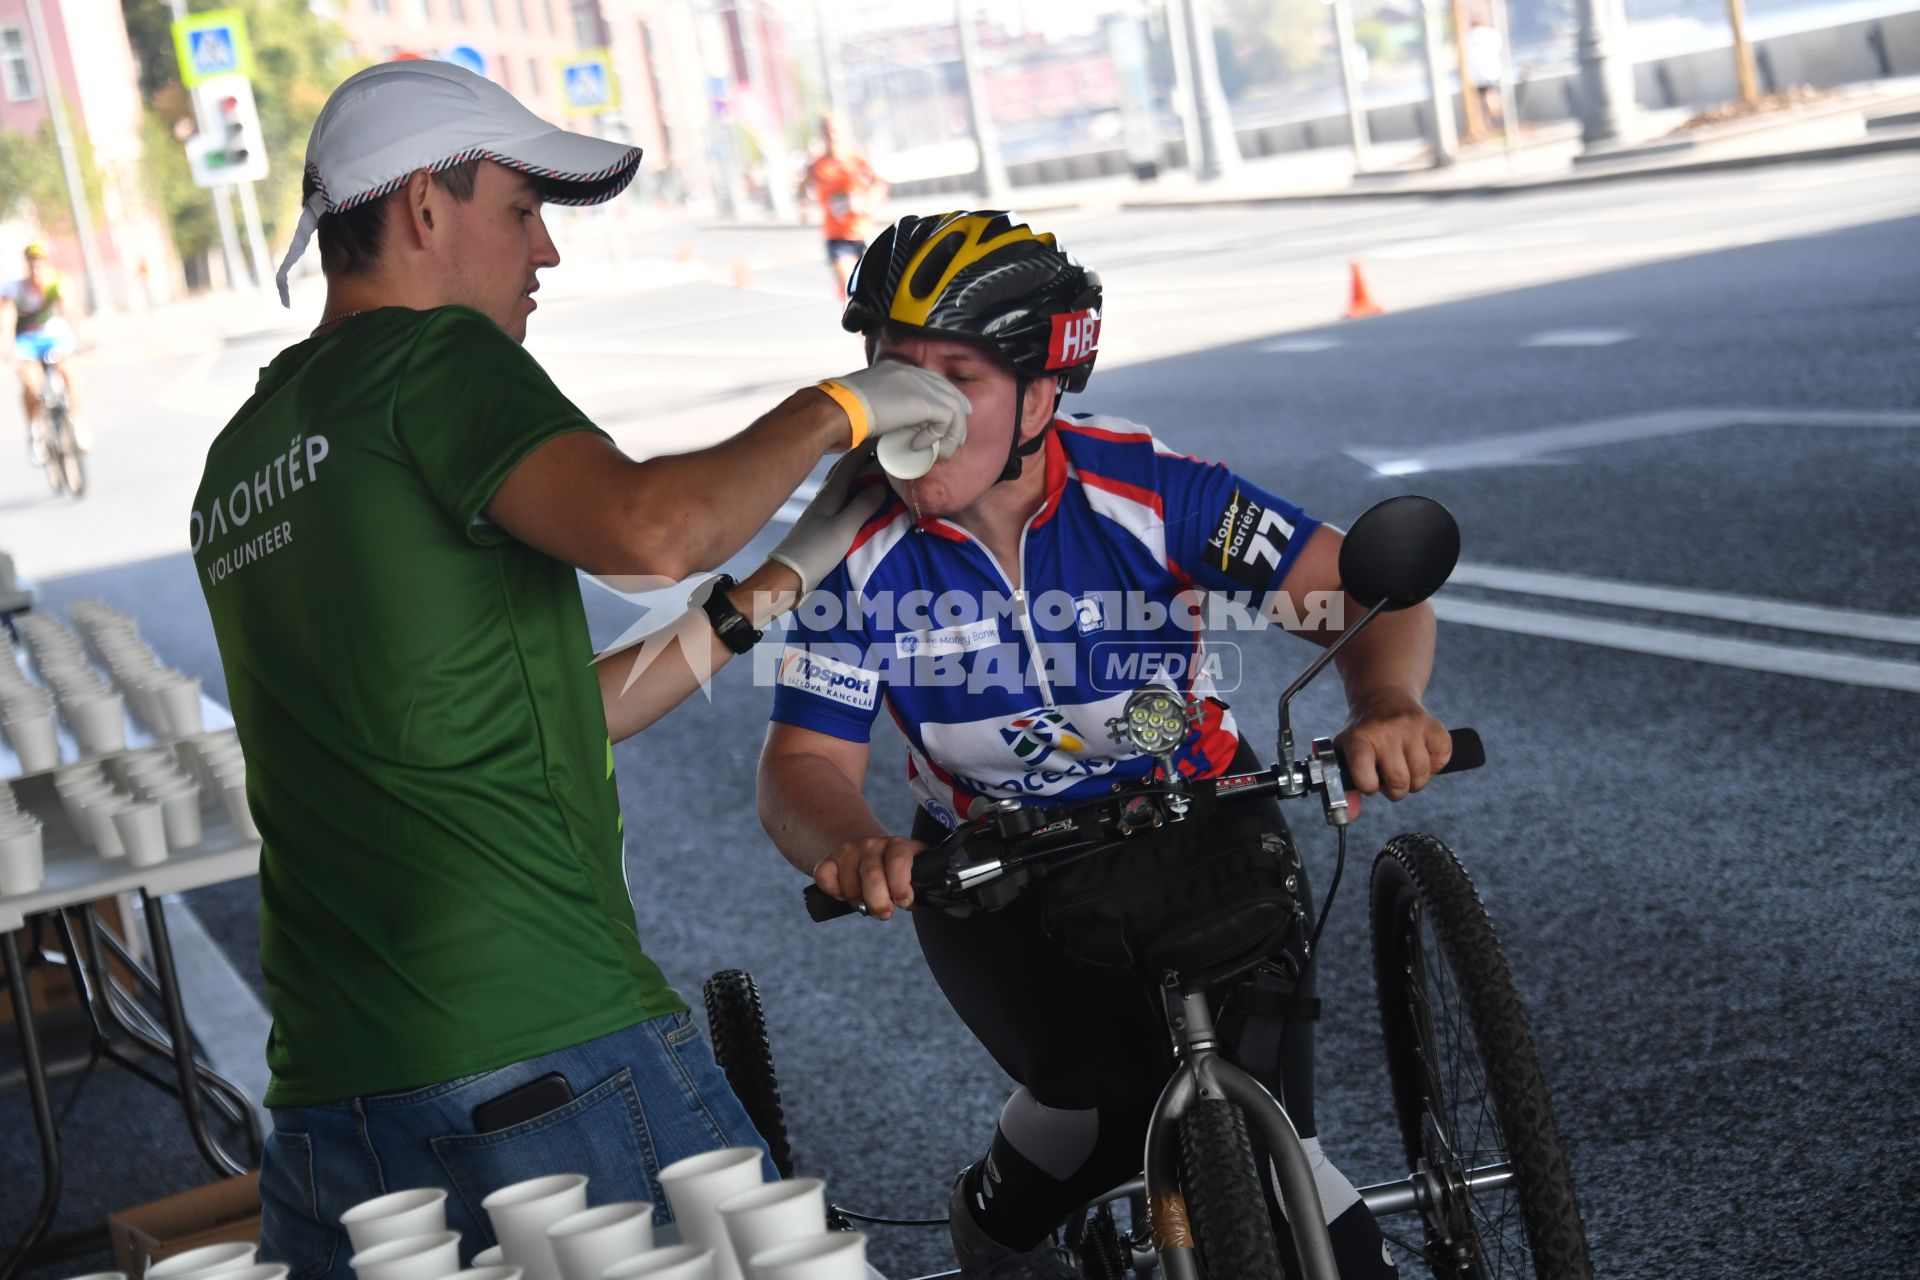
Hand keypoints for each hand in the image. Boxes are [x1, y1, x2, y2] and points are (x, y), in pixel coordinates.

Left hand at [768, 444, 886, 594]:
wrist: (788, 577)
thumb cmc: (814, 553)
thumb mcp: (843, 529)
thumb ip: (863, 506)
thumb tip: (881, 485)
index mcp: (829, 494)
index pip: (850, 462)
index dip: (867, 448)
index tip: (885, 437)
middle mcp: (825, 497)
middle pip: (846, 470)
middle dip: (865, 458)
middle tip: (886, 451)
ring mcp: (823, 510)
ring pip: (845, 484)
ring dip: (861, 475)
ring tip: (880, 470)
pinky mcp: (823, 524)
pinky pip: (844, 499)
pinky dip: (856, 493)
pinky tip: (863, 498)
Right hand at [813, 835, 926, 920]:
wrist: (868, 852)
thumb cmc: (894, 872)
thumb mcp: (912, 875)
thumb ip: (917, 890)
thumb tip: (913, 903)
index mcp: (898, 846)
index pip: (898, 861)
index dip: (900, 885)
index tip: (903, 902)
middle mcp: (873, 844)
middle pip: (872, 876)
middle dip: (878, 902)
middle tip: (884, 913)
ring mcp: (850, 850)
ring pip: (849, 885)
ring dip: (857, 901)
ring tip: (866, 901)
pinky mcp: (829, 858)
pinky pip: (825, 878)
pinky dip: (833, 892)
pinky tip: (845, 892)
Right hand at [816, 360, 968, 454]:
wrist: (840, 409)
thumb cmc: (844, 412)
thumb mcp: (869, 403)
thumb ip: (883, 406)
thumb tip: (889, 426)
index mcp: (898, 369)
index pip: (932, 381)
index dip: (943, 402)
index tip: (944, 423)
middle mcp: (912, 372)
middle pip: (949, 391)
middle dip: (957, 417)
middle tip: (954, 440)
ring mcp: (920, 383)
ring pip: (954, 407)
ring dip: (951, 433)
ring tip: (942, 452)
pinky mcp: (925, 400)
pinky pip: (946, 419)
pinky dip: (938, 436)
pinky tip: (919, 446)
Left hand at [1334, 689, 1451, 819]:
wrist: (1383, 696)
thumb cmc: (1364, 732)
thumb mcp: (1347, 751)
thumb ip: (1347, 783)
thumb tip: (1350, 814)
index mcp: (1359, 738)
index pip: (1364, 776)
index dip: (1369, 787)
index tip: (1370, 782)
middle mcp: (1385, 731)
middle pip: (1399, 781)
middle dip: (1396, 790)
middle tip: (1391, 780)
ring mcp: (1411, 726)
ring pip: (1421, 774)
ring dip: (1416, 781)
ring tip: (1406, 770)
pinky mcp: (1433, 725)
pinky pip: (1443, 758)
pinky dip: (1436, 765)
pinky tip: (1422, 756)